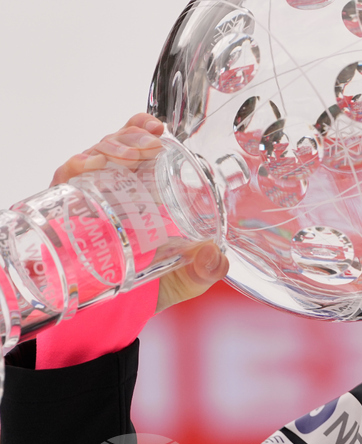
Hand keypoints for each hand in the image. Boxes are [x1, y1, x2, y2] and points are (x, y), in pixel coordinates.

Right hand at [50, 113, 229, 312]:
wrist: (117, 317)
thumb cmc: (155, 286)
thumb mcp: (188, 277)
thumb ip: (206, 269)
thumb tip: (214, 257)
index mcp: (147, 191)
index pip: (141, 146)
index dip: (144, 128)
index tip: (159, 126)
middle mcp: (117, 187)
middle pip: (118, 143)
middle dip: (132, 135)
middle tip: (151, 144)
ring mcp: (92, 197)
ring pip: (95, 154)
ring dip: (112, 146)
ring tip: (132, 155)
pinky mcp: (67, 210)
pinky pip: (66, 177)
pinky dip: (77, 165)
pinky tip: (90, 166)